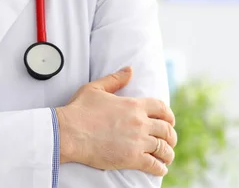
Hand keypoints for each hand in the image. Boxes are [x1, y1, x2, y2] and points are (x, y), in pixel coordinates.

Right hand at [56, 67, 176, 175]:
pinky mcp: (131, 158)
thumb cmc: (78, 110)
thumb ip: (114, 79)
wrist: (67, 132)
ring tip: (166, 158)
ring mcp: (137, 141)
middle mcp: (140, 122)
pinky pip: (154, 165)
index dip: (168, 116)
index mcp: (133, 105)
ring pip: (163, 149)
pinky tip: (160, 170)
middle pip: (166, 130)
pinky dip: (160, 168)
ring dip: (168, 154)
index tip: (169, 122)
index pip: (161, 108)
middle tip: (168, 141)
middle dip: (170, 136)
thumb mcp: (94, 88)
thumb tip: (129, 70)